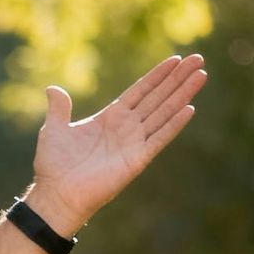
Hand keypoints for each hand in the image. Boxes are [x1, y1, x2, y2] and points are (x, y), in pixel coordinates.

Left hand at [28, 53, 206, 233]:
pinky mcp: (136, 160)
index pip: (140, 91)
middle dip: (177, 78)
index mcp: (110, 118)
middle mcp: (126, 128)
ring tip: (201, 75)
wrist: (55, 194)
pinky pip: (159, 138)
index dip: (158, 76)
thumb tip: (52, 89)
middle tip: (199, 59)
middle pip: (158, 97)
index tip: (176, 60)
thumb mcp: (54, 130)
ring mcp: (133, 143)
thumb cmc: (53, 166)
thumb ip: (59, 108)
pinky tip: (189, 109)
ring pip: (163, 113)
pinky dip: (173, 125)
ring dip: (182, 95)